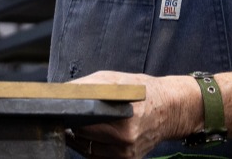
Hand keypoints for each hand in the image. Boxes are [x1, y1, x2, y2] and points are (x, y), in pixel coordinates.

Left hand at [66, 70, 200, 157]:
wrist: (171, 109)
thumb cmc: (141, 91)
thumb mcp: (115, 80)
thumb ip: (88, 86)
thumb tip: (61, 92)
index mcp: (125, 120)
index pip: (84, 123)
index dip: (69, 116)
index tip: (60, 110)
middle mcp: (126, 141)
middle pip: (83, 138)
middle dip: (72, 126)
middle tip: (66, 115)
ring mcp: (127, 154)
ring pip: (87, 150)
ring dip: (78, 139)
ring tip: (76, 124)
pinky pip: (98, 157)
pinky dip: (90, 147)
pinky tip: (89, 135)